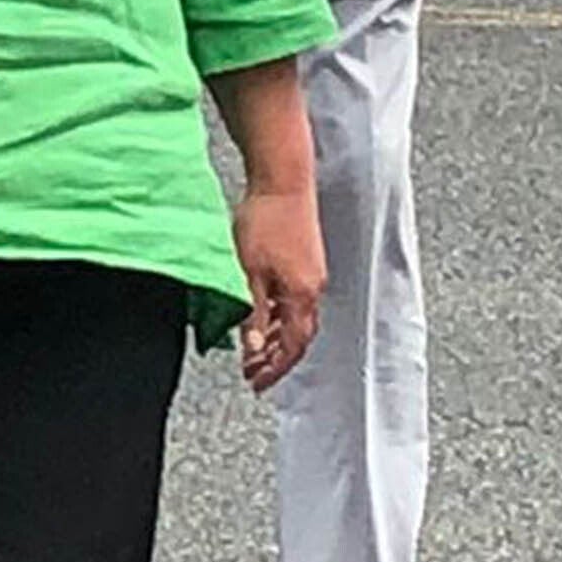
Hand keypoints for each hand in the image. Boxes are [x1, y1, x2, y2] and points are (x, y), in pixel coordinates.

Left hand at [231, 182, 324, 393]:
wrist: (282, 178)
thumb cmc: (265, 220)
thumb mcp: (249, 272)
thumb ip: (252, 312)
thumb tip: (251, 349)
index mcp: (302, 294)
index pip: (293, 346)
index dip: (275, 368)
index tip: (256, 383)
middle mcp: (313, 287)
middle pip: (297, 335)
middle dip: (274, 358)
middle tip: (251, 372)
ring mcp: (311, 272)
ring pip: (295, 317)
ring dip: (274, 337)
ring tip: (251, 349)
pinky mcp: (305, 258)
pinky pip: (294, 298)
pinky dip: (277, 314)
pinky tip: (259, 314)